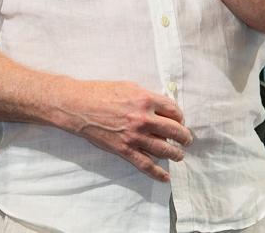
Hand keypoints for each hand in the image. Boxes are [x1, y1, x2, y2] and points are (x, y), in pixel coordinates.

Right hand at [60, 79, 192, 180]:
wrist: (78, 106)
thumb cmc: (100, 93)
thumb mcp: (128, 87)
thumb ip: (147, 97)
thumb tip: (162, 107)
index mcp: (145, 99)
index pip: (174, 110)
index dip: (180, 117)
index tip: (179, 121)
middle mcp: (143, 118)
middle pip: (175, 131)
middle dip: (184, 137)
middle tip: (186, 140)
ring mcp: (135, 136)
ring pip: (164, 150)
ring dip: (175, 154)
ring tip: (178, 155)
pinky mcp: (124, 150)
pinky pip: (146, 164)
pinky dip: (158, 173)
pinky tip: (165, 176)